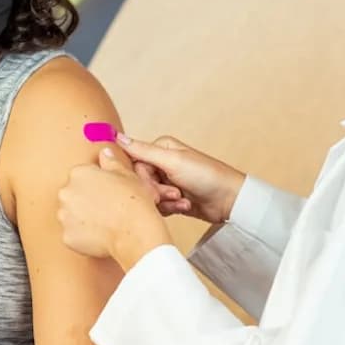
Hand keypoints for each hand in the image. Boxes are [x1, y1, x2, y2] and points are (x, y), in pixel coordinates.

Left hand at [59, 148, 170, 267]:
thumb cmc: (134, 203)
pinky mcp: (67, 236)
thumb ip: (111, 161)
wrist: (135, 233)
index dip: (98, 184)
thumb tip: (104, 153)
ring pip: (71, 215)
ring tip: (105, 222)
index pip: (83, 176)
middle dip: (87, 200)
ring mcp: (64, 216)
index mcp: (79, 173)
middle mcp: (66, 192)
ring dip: (83, 218)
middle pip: (74, 195)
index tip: (108, 192)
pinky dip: (84, 236)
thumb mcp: (127, 174)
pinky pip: (73, 234)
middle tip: (107, 208)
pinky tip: (100, 235)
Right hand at [117, 134, 245, 223]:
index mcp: (160, 149)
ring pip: (149, 196)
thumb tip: (116, 136)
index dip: (142, 180)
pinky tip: (185, 205)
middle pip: (141, 182)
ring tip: (183, 199)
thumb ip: (142, 150)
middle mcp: (162, 163)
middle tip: (174, 194)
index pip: (134, 164)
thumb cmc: (206, 176)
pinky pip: (159, 206)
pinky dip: (171, 208)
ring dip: (166, 202)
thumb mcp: (173, 161)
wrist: (228, 200)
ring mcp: (167, 181)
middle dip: (157, 192)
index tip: (153, 189)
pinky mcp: (172, 198)